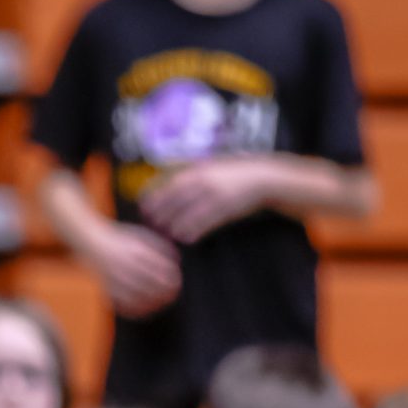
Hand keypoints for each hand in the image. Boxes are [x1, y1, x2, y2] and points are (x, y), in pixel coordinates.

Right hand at [83, 222, 182, 317]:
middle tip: (172, 295)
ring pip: (140, 298)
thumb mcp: (141, 235)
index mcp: (138, 252)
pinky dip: (135, 310)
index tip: (176, 282)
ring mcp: (116, 279)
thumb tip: (177, 261)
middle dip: (166, 292)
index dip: (173, 279)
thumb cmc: (119, 239)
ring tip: (160, 304)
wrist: (90, 242)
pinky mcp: (107, 289)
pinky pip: (123, 304)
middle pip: (154, 285)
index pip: (162, 270)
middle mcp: (128, 266)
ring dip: (154, 303)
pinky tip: (143, 310)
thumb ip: (160, 246)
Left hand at [138, 157, 273, 244]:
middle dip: (160, 216)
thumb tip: (169, 183)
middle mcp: (202, 183)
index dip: (154, 200)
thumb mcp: (210, 168)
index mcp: (197, 172)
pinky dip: (192, 232)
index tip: (144, 210)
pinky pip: (203, 224)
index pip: (167, 187)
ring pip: (186, 215)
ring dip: (174, 227)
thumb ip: (192, 175)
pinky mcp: (225, 209)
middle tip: (153, 227)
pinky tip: (186, 239)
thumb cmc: (234, 174)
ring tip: (168, 234)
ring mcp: (213, 196)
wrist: (262, 177)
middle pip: (173, 203)